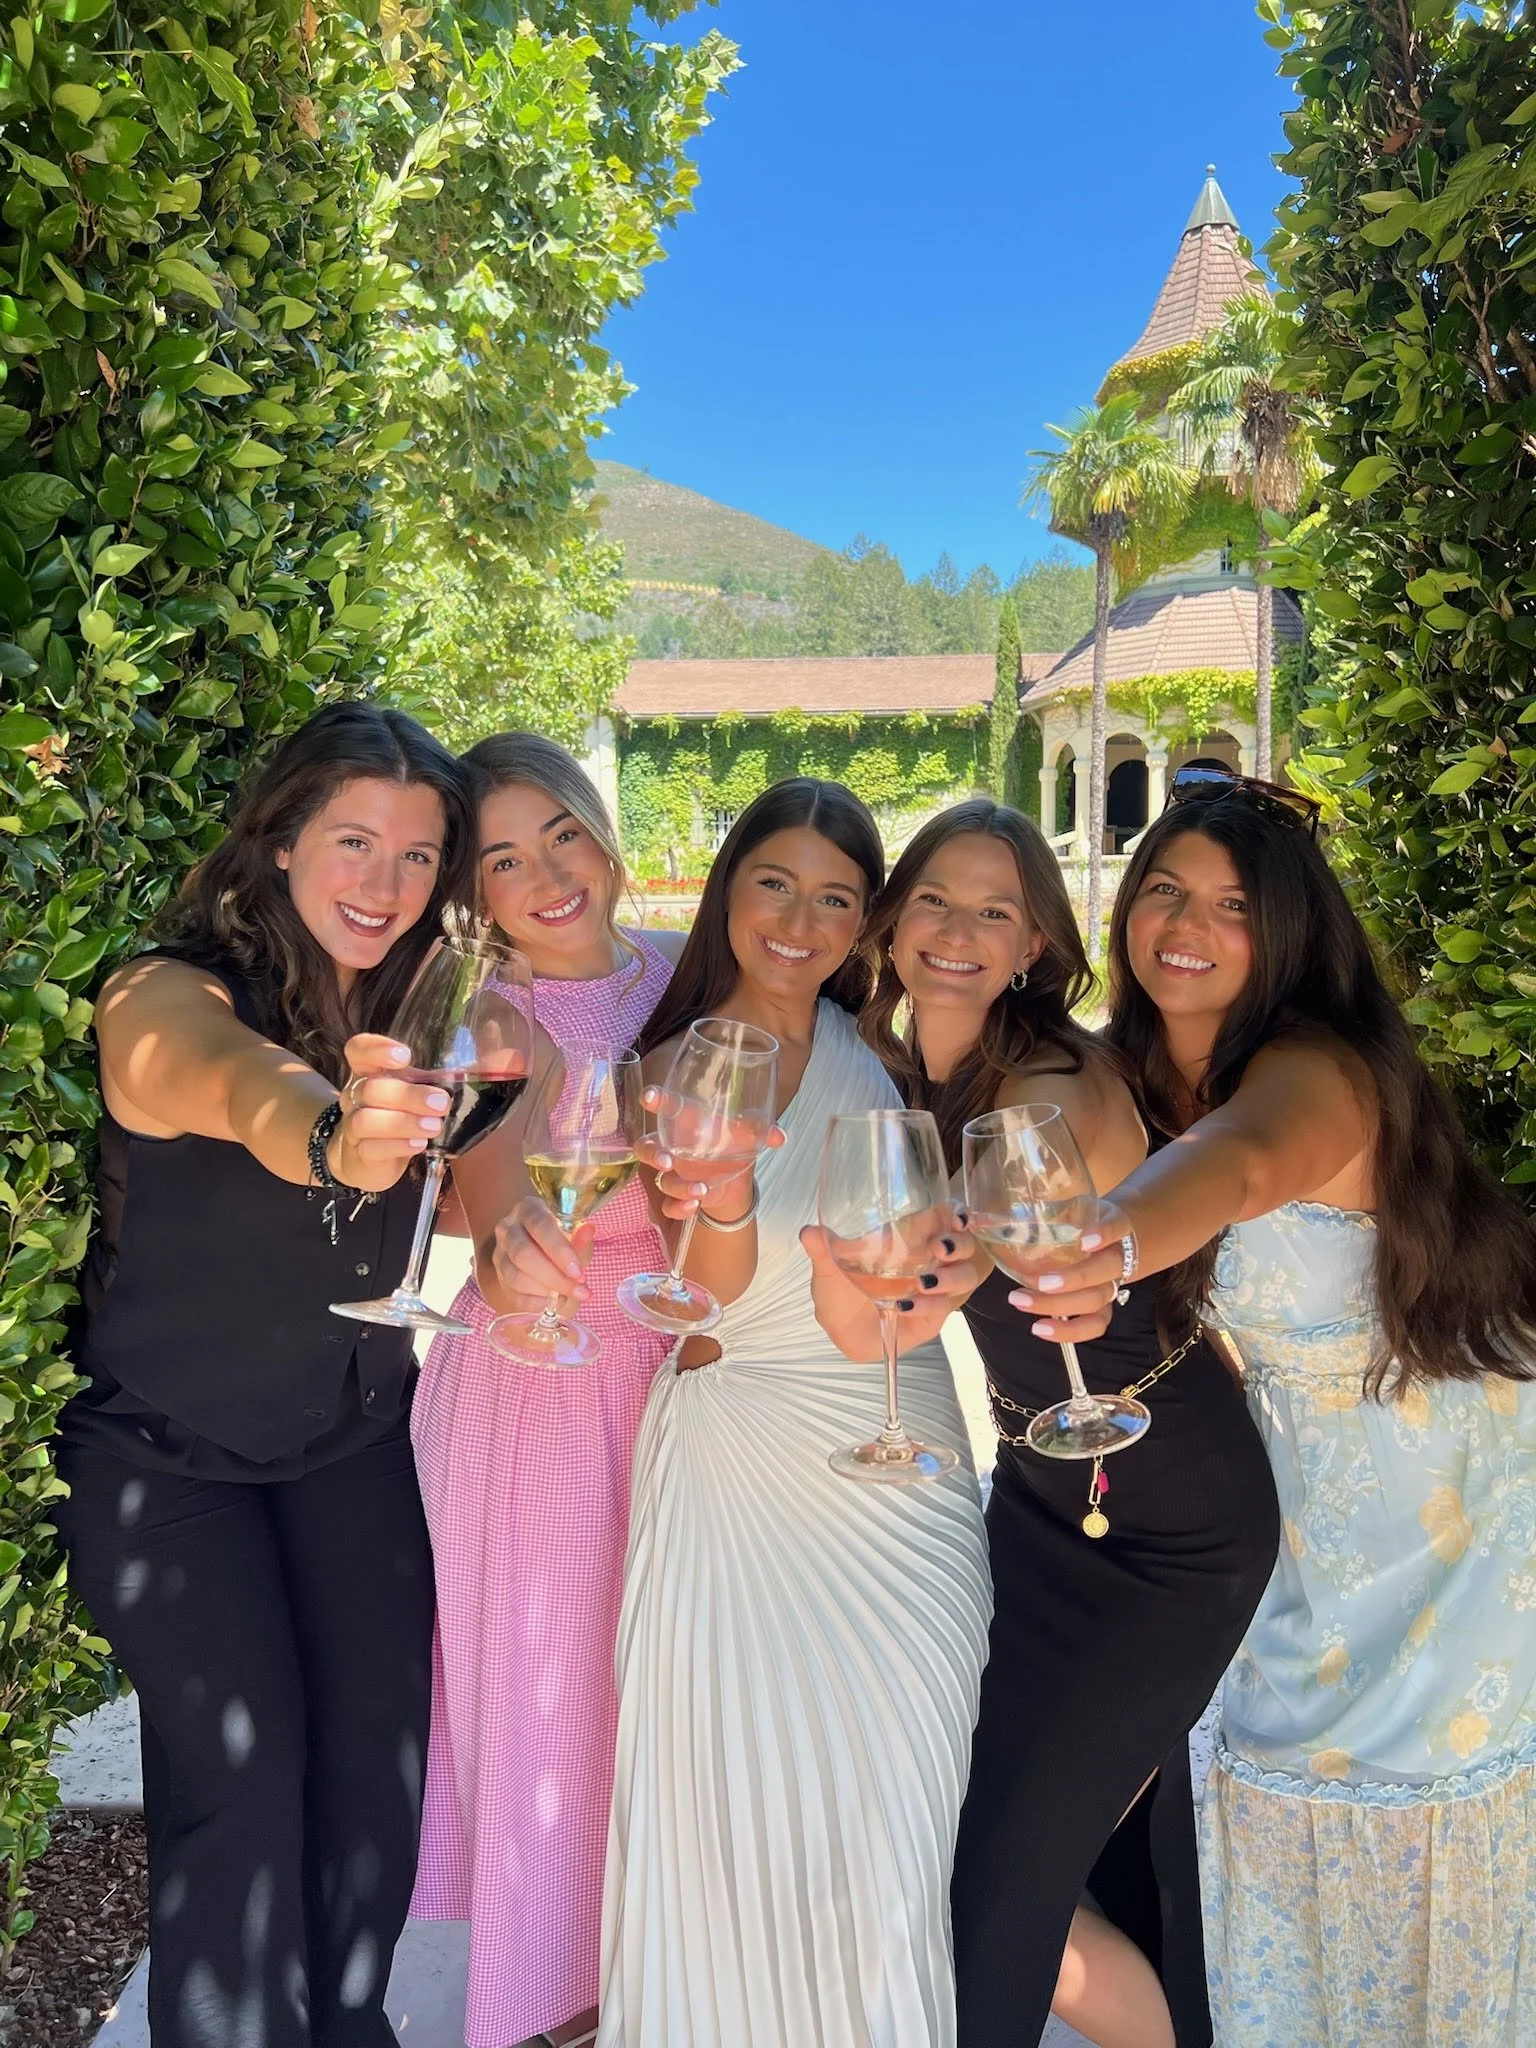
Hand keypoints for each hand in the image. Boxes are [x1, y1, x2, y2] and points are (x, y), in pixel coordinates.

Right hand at [331, 1034, 449, 1189]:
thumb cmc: (403, 1113)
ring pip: (366, 1120)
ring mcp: (353, 1125)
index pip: (359, 1049)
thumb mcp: (424, 1089)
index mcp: (369, 1071)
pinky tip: (419, 1144)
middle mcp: (355, 1095)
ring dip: (403, 1122)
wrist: (371, 1158)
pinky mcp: (360, 1154)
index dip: (376, 1049)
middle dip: (408, 1095)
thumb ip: (458, 1070)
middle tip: (441, 1103)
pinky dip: (397, 1146)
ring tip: (434, 1126)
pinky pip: (371, 1148)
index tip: (405, 1056)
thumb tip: (504, 1051)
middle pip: (371, 1088)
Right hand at [489, 1196, 595, 1315]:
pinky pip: (514, 1295)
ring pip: (516, 1277)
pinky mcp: (499, 1277)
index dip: (559, 1251)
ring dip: (547, 1292)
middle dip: (554, 1276)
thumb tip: (588, 1230)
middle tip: (578, 1289)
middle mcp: (508, 1228)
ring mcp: (500, 1254)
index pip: (540, 1225)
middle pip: (523, 1254)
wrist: (541, 1253)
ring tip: (570, 1297)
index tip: (578, 1272)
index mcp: (528, 1209)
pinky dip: (537, 1303)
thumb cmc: (561, 1240)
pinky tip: (555, 1303)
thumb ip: (580, 1236)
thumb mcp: (574, 1234)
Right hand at [638, 1088, 785, 1222]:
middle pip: (645, 1147)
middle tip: (667, 1161)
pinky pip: (668, 1205)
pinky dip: (678, 1208)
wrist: (736, 1178)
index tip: (650, 1098)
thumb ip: (762, 1131)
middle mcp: (672, 1147)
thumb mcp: (747, 1135)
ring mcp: (672, 1174)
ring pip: (661, 1180)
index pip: (666, 1106)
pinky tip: (694, 1207)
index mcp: (685, 1122)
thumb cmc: (733, 1144)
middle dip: (652, 1154)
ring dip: (678, 1186)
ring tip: (702, 1190)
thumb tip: (780, 1136)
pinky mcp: (677, 1196)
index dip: (654, 1099)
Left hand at [800, 1207, 981, 1361]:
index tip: (956, 1214)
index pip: (944, 1219)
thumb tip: (808, 1231)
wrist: (842, 1333)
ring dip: (950, 1277)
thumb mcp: (828, 1269)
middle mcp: (930, 1260)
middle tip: (940, 1247)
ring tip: (924, 1281)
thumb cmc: (840, 1293)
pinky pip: (944, 1308)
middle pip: (963, 1245)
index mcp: (910, 1239)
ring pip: (964, 1276)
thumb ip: (822, 1249)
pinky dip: (930, 1305)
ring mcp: (936, 1288)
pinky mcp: (934, 1315)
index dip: (956, 1213)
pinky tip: (907, 1305)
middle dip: (959, 1243)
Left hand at [1003, 1199, 1130, 1344]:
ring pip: (1097, 1300)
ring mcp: (1112, 1283)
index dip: (1105, 1234)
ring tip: (1021, 1302)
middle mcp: (1117, 1256)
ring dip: (1059, 1306)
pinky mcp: (1104, 1306)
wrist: (1109, 1236)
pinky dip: (1071, 1331)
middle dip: (1073, 1279)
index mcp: (1114, 1224)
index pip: (1117, 1226)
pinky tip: (1040, 1329)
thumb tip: (988, 1218)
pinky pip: (1095, 1325)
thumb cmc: (1081, 1220)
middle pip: (1105, 1271)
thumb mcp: (1068, 1208)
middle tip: (1039, 1282)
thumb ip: (1041, 1211)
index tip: (1085, 1241)